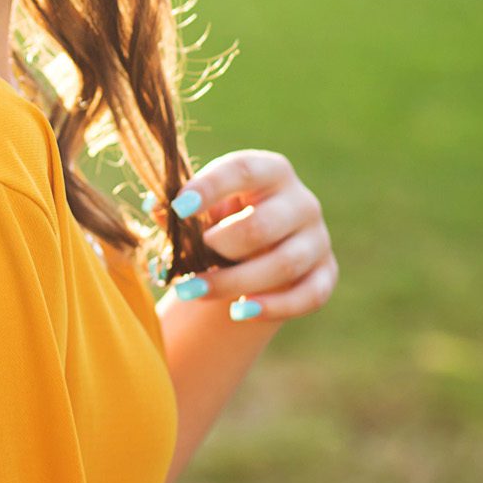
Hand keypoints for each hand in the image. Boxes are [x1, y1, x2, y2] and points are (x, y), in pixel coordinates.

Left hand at [166, 149, 335, 323]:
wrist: (252, 251)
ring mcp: (318, 238)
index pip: (243, 171)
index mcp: (269, 170)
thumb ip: (178, 208)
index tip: (178, 208)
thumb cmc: (220, 218)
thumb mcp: (199, 208)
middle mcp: (301, 201)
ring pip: (283, 264)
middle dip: (220, 246)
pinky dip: (273, 306)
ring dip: (234, 282)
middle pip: (263, 225)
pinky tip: (238, 312)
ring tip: (192, 292)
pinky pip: (308, 295)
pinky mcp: (326, 273)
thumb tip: (156, 206)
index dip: (209, 188)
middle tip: (187, 260)